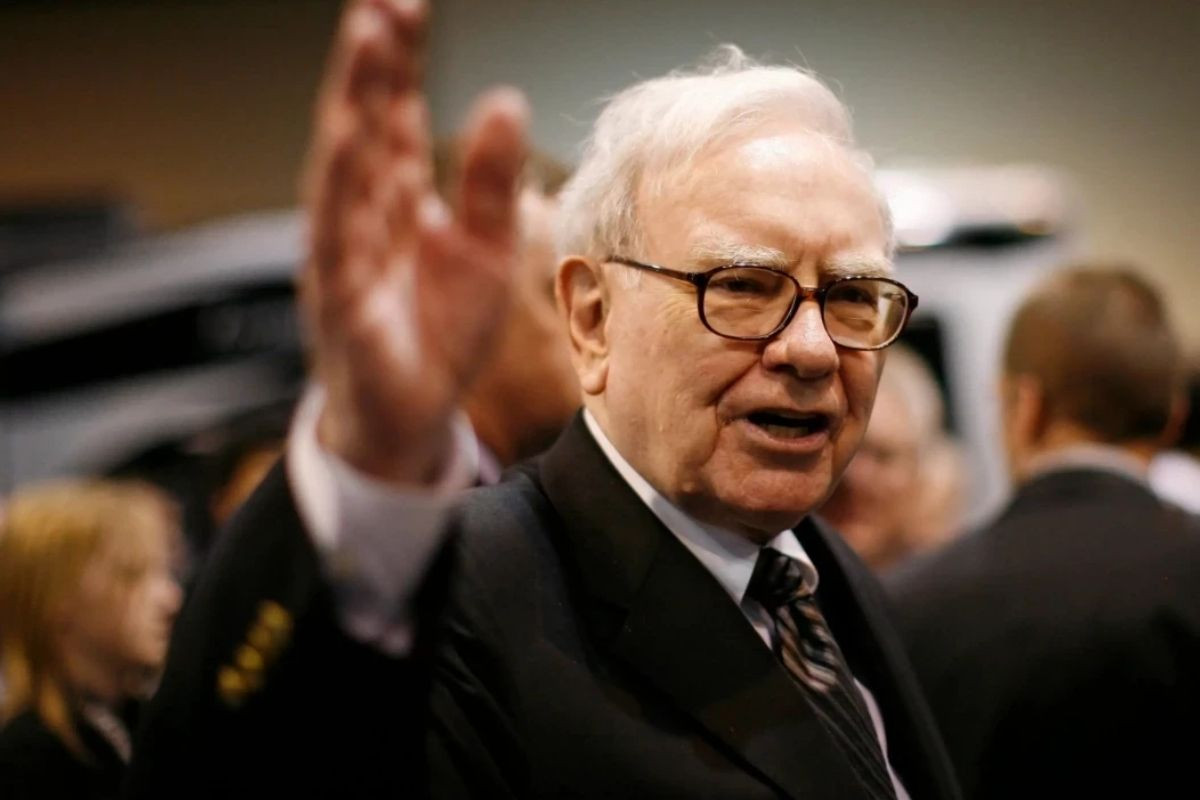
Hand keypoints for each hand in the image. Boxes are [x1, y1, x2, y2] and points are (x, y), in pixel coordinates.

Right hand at [299, 0, 528, 484]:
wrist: (408, 417)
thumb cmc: (437, 334)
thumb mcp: (488, 251)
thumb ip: (491, 182)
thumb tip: (505, 101)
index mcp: (398, 201)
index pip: (396, 116)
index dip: (400, 61)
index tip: (405, 2)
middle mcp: (365, 217)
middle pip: (366, 126)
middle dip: (372, 61)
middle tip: (381, 1)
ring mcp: (348, 256)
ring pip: (345, 169)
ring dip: (353, 103)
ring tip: (367, 40)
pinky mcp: (344, 302)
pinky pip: (339, 241)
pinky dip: (340, 192)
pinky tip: (348, 144)